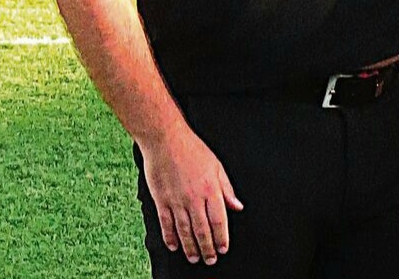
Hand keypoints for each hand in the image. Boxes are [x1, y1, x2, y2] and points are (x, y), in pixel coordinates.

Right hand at [139, 125, 243, 265]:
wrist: (166, 139)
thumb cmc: (191, 149)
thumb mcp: (216, 166)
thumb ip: (226, 189)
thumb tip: (237, 206)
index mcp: (210, 189)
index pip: (219, 221)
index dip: (222, 238)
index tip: (223, 248)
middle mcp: (194, 198)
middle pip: (202, 230)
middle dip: (207, 248)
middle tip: (210, 259)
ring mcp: (176, 200)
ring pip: (184, 231)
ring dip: (190, 247)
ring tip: (194, 258)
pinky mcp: (161, 200)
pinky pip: (166, 224)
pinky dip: (170, 237)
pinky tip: (174, 246)